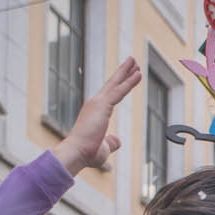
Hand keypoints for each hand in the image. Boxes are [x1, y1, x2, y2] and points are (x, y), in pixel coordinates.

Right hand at [56, 57, 140, 174]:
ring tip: (135, 60)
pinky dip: (129, 82)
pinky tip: (138, 74)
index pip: (110, 95)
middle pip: (112, 84)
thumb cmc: (86, 153)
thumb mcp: (103, 148)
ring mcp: (97, 103)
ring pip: (116, 84)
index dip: (120, 84)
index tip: (128, 76)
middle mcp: (95, 104)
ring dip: (126, 71)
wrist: (75, 153)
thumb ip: (111, 142)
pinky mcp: (102, 105)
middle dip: (122, 72)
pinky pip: (120, 91)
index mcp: (95, 113)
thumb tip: (118, 140)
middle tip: (132, 61)